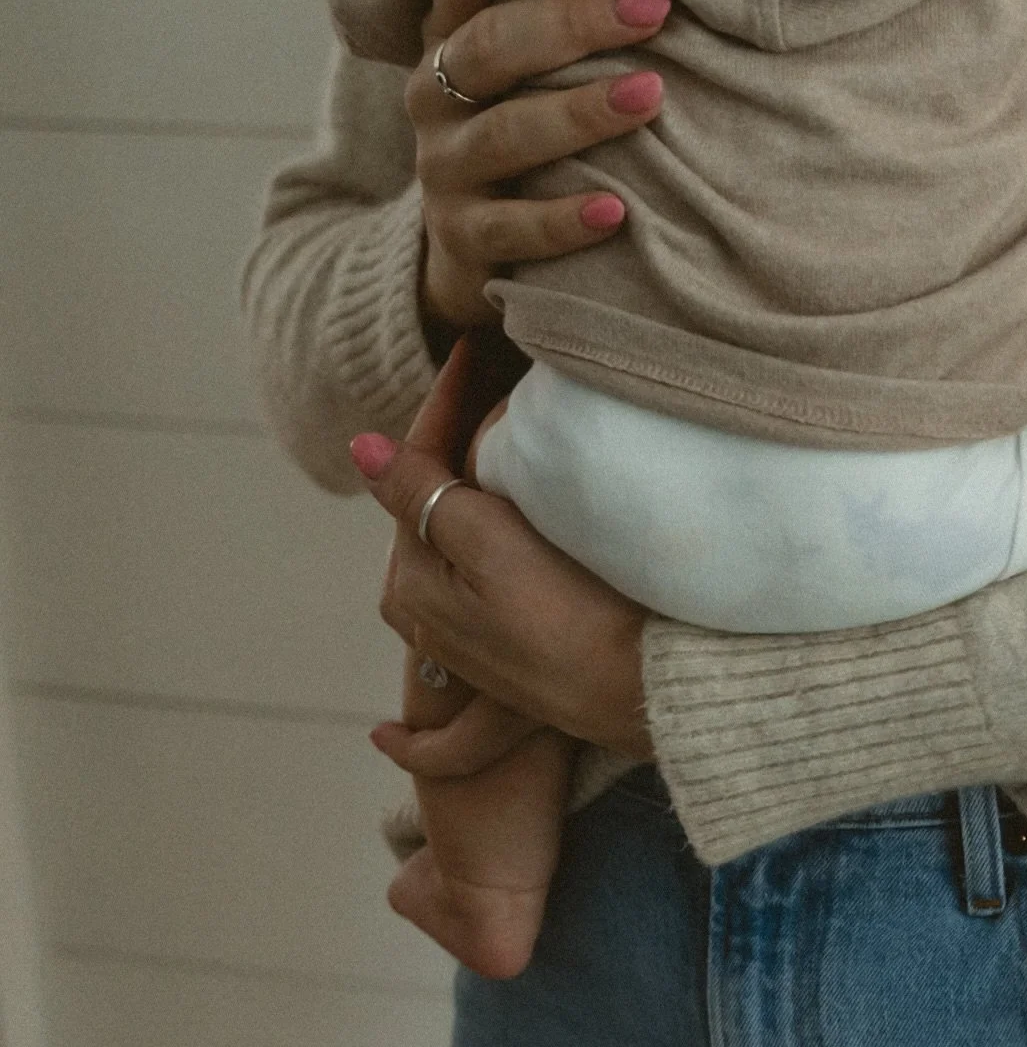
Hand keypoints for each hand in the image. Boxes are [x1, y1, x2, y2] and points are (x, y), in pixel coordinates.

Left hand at [352, 335, 655, 761]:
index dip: (444, 406)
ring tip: (514, 429)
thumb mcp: (491, 548)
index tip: (475, 348)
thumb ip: (422, 494)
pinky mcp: (519, 649)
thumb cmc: (571, 620)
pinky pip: (495, 569)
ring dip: (476, 483)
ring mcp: (475, 635)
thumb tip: (360, 447)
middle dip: (456, 440)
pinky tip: (518, 501)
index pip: (416, 471)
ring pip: (462, 535)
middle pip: (435, 502)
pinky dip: (500, 527)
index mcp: (415, 581)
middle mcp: (431, 613)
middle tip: (494, 376)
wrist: (647, 698)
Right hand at [409, 0, 674, 335]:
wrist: (468, 252)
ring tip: (649, 97)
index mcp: (451, 38)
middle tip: (653, 10)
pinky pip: (511, 228)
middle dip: (574, 23)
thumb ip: (562, 37)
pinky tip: (614, 211)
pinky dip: (562, 220)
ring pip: (504, 134)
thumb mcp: (527, 77)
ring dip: (580, 114)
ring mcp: (444, 166)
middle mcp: (434, 94)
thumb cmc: (522, 138)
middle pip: (493, 45)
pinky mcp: (461, 236)